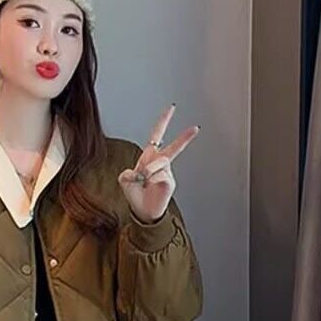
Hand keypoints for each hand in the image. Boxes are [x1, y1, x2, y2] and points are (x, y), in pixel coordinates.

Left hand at [117, 104, 199, 222]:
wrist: (142, 211)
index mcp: (149, 158)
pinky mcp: (170, 182)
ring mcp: (167, 173)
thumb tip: (138, 172)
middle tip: (195, 128)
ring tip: (143, 180)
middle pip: (173, 147)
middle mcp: (160, 163)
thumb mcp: (125, 180)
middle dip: (184, 137)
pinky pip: (160, 175)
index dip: (163, 122)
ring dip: (147, 170)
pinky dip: (151, 180)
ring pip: (158, 163)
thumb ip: (127, 172)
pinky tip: (149, 186)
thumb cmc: (136, 195)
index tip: (172, 109)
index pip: (157, 136)